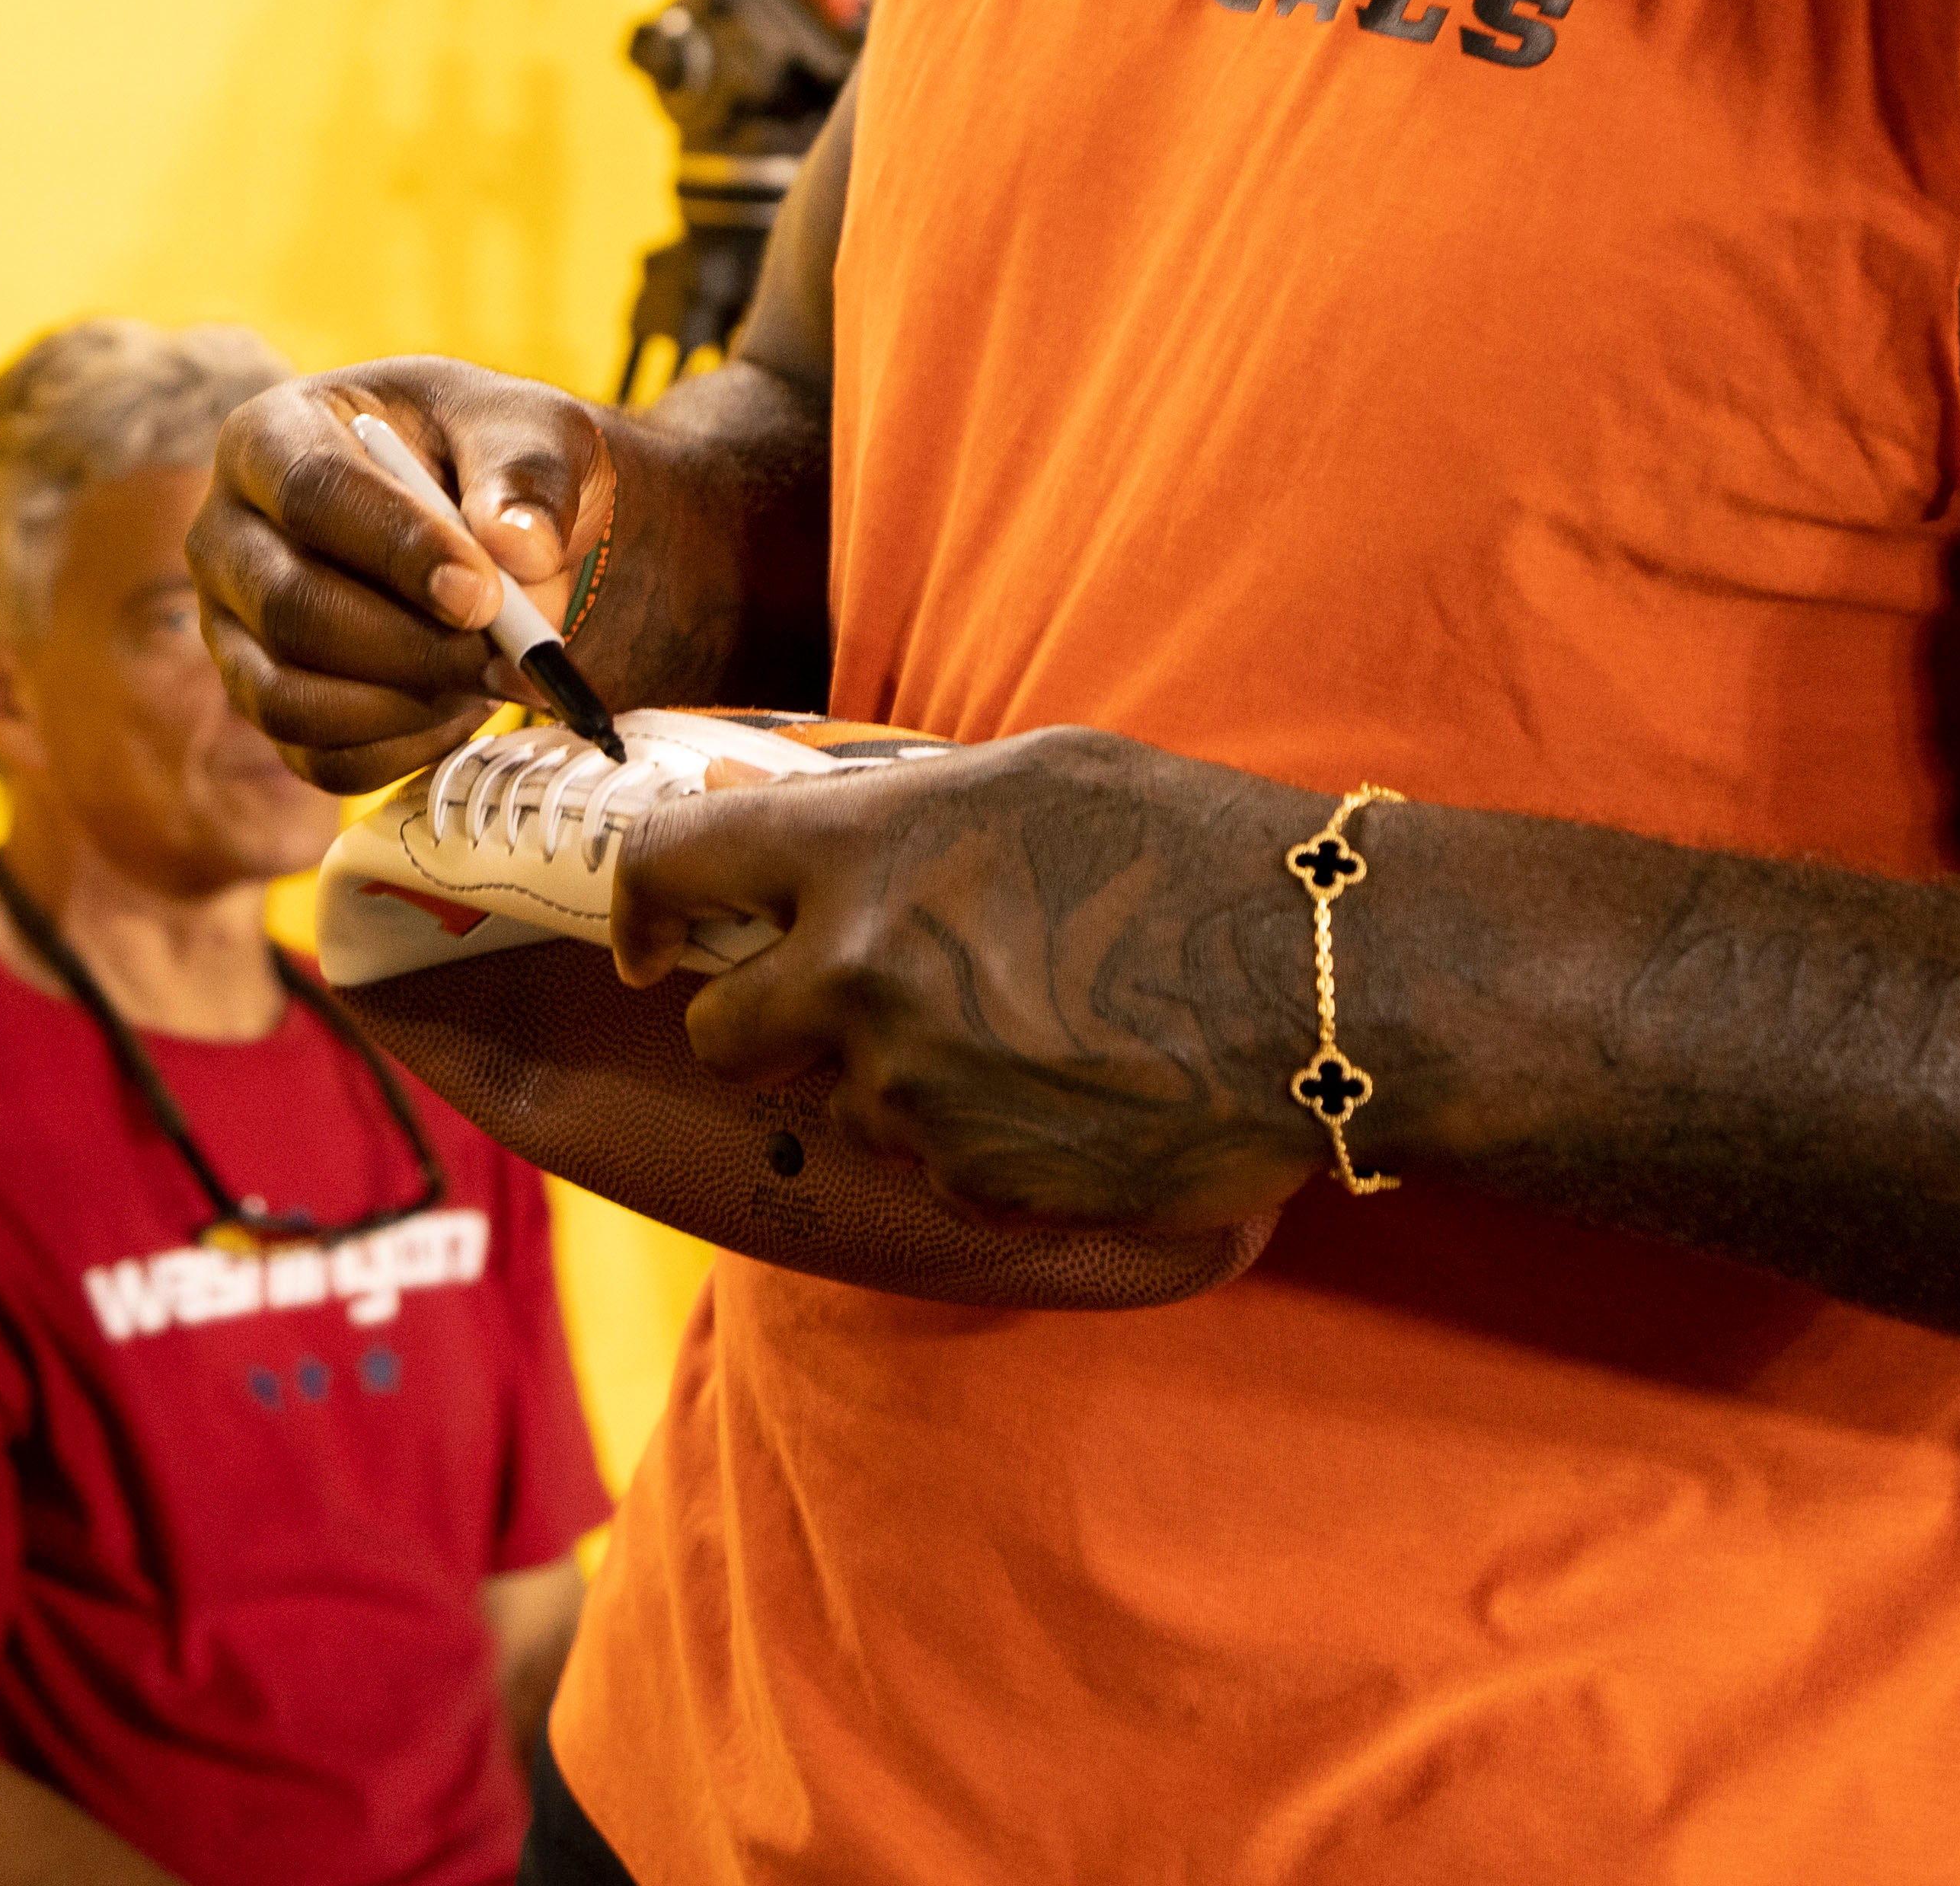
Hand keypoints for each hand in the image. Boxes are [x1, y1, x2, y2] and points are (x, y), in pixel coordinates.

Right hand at [193, 361, 621, 791]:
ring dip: (409, 706)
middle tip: (515, 654)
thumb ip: (530, 476)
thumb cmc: (492, 460)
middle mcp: (226, 534)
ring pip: (290, 699)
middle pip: (292, 609)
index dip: (396, 549)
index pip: (310, 492)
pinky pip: (319, 759)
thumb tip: (520, 552)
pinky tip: (463, 708)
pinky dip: (404, 750)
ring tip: (493, 677)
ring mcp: (232, 628)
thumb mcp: (530, 432)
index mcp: (270, 435)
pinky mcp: (264, 702)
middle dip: (415, 646)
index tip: (486, 594)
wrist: (489, 521)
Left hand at [608, 726, 1331, 1230]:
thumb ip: (895, 809)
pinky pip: (930, 1167)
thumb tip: (797, 827)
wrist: (1322, 985)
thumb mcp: (1032, 775)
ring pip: (839, 1106)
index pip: (668, 868)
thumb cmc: (1192, 853)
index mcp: (857, 853)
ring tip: (1015, 1032)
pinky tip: (1061, 1092)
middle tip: (832, 1004)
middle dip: (756, 1022)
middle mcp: (856, 979)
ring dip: (889, 1080)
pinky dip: (970, 1140)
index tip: (644, 936)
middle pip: (718, 1032)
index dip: (638, 905)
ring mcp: (912, 1094)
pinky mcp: (976, 1184)